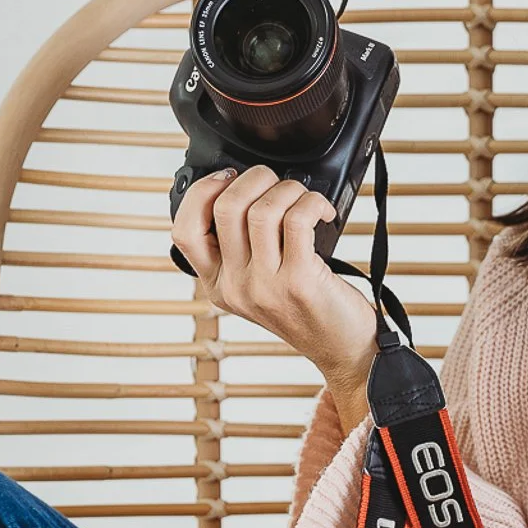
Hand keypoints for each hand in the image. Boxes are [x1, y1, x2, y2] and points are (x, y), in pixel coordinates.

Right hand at [171, 163, 378, 385]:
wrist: (343, 349)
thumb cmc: (309, 310)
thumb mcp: (260, 286)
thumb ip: (244, 249)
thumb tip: (246, 189)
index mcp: (218, 284)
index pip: (184, 232)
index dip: (201, 193)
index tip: (227, 178)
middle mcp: (235, 287)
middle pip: (225, 208)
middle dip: (255, 178)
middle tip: (276, 184)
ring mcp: (265, 286)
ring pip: (261, 210)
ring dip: (287, 190)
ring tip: (304, 199)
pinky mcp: (299, 280)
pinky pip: (297, 219)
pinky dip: (312, 203)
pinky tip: (323, 212)